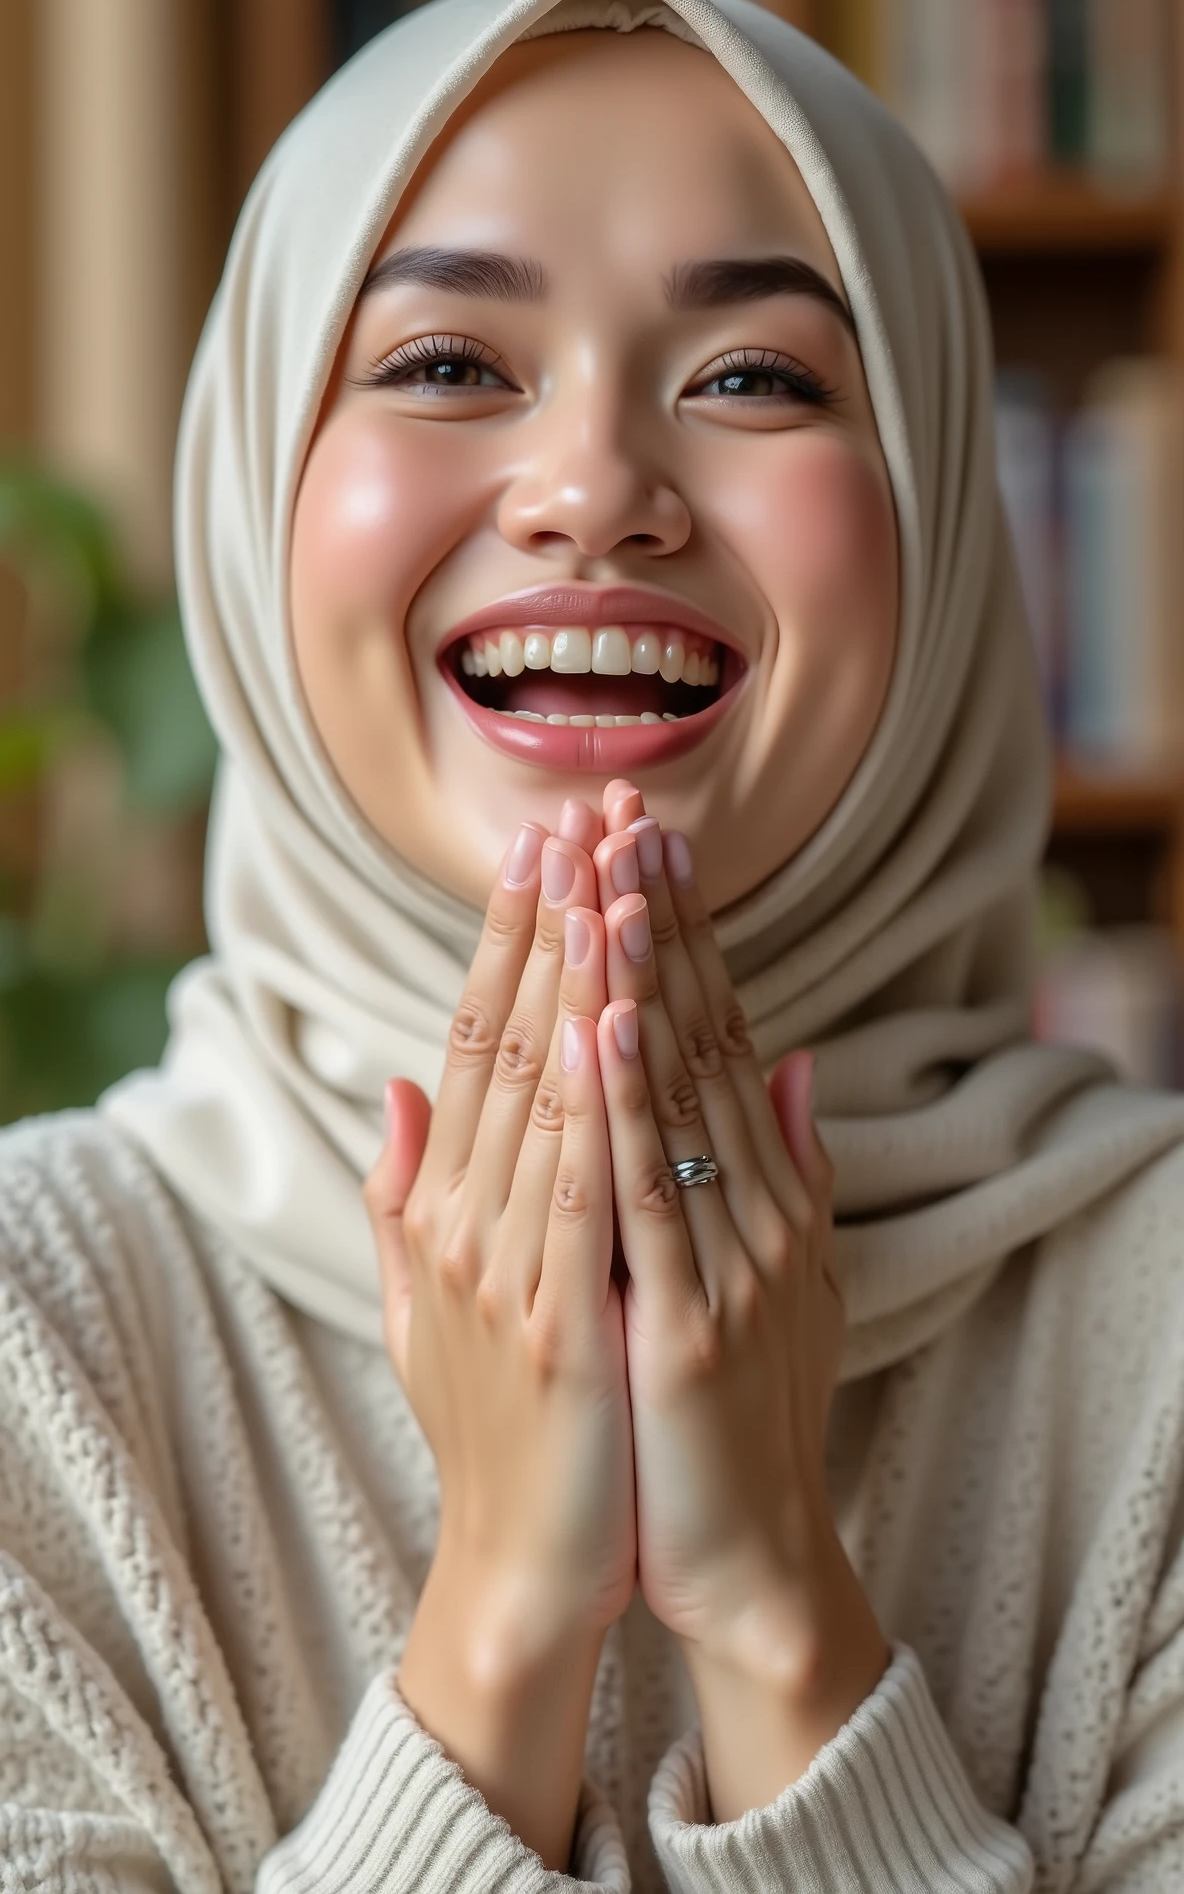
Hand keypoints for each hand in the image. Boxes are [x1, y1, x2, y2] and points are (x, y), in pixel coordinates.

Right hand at [365, 822, 635, 1866]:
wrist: (528, 1563)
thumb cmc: (501, 1422)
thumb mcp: (436, 1297)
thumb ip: (416, 1189)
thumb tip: (402, 1082)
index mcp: (452, 1206)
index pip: (479, 1041)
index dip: (510, 939)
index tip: (544, 845)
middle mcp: (469, 1220)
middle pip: (512, 1042)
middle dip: (551, 922)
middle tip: (580, 813)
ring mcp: (511, 1270)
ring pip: (545, 1093)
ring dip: (577, 975)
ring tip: (602, 873)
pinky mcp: (563, 1322)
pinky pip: (585, 1186)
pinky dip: (597, 1097)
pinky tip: (613, 1015)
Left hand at [593, 784, 888, 1816]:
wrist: (747, 1559)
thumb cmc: (726, 1414)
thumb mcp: (765, 1276)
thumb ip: (781, 1169)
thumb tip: (784, 1058)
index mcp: (752, 1192)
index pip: (710, 1033)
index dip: (679, 933)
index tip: (641, 838)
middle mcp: (754, 1208)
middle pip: (698, 1039)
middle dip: (657, 921)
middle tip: (625, 811)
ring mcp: (728, 1263)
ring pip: (676, 1097)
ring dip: (642, 980)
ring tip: (613, 877)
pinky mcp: (691, 1324)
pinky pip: (647, 1195)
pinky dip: (625, 1104)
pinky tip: (605, 1022)